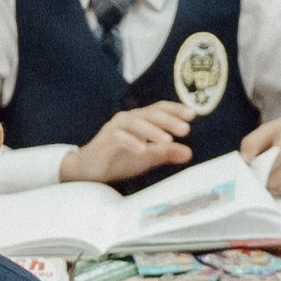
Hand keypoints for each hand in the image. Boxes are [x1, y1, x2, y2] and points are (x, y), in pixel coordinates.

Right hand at [61, 101, 195, 183]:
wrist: (88, 170)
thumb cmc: (117, 160)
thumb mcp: (147, 158)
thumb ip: (166, 154)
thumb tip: (189, 153)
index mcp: (139, 120)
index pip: (159, 109)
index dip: (175, 110)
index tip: (192, 115)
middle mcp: (127, 119)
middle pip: (150, 114)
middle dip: (169, 120)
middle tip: (185, 129)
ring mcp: (115, 128)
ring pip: (136, 123)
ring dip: (153, 131)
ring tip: (167, 141)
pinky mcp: (105, 140)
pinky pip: (119, 137)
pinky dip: (132, 142)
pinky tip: (143, 150)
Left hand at [242, 114, 280, 193]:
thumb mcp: (272, 128)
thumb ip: (253, 142)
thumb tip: (245, 160)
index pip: (267, 170)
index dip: (258, 173)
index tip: (256, 171)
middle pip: (274, 183)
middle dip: (267, 181)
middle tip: (267, 173)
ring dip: (278, 187)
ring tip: (280, 173)